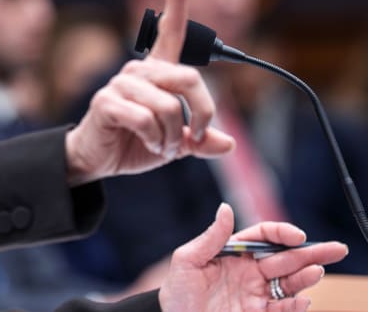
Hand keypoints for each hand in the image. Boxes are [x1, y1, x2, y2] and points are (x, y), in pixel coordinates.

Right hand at [64, 0, 232, 183]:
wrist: (99, 160)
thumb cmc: (135, 142)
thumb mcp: (176, 142)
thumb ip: (200, 139)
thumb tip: (226, 142)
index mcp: (157, 72)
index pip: (170, 28)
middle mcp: (139, 71)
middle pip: (190, 79)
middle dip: (203, 115)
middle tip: (195, 137)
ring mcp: (121, 84)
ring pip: (169, 107)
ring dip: (172, 136)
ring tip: (161, 144)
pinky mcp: (106, 102)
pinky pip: (146, 119)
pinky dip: (154, 139)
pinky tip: (146, 142)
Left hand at [159, 203, 347, 310]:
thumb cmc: (175, 293)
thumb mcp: (187, 261)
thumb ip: (210, 238)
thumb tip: (226, 208)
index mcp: (232, 253)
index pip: (264, 237)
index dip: (281, 233)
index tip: (297, 236)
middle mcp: (248, 272)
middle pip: (285, 258)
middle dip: (311, 253)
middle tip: (336, 249)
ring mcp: (255, 293)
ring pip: (288, 282)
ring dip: (306, 277)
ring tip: (318, 272)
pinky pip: (281, 308)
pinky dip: (294, 305)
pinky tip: (302, 300)